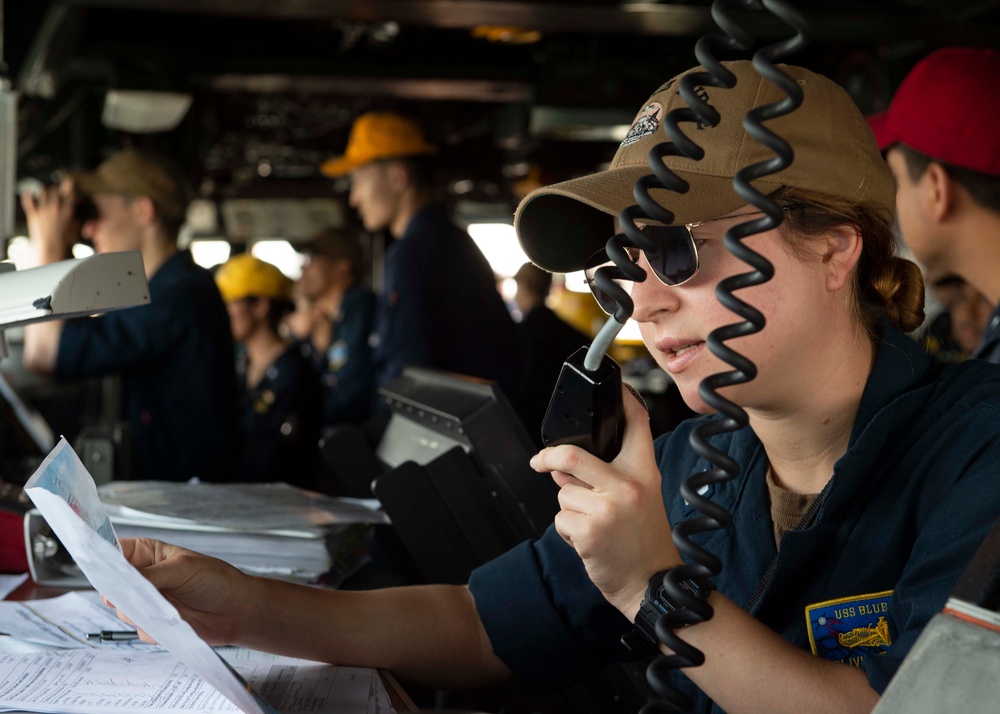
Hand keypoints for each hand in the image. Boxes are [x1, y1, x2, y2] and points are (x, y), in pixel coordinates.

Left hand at [19, 177, 79, 264]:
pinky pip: (28, 201)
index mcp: (66, 211)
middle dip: (57, 189)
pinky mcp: (34, 214)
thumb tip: (76, 218)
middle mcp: (55, 208)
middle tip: (58, 191)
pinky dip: (27, 195)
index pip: (69, 193)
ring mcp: (43, 210)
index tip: (70, 180)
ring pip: (43, 192)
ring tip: (46, 191)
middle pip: (55, 190)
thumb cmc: (62, 242)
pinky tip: (28, 192)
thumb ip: (75, 222)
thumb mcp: (74, 231)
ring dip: (45, 191)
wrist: (49, 248)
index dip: (70, 185)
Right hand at [106, 537, 259, 645]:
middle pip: (111, 586)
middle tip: (131, 597)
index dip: (104, 562)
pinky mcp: (153, 623)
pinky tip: (172, 622)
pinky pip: (139, 630)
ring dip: (139, 613)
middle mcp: (143, 577)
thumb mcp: (183, 569)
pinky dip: (152, 629)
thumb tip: (123, 579)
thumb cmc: (215, 579)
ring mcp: (147, 601)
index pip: (114, 553)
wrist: (236, 610)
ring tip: (163, 608)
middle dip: (120, 594)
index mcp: (146, 554)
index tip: (102, 573)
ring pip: (122, 611)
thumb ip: (151, 574)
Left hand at [529, 387, 679, 620]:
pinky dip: (569, 531)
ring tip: (596, 526)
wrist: (652, 585)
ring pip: (564, 491)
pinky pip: (561, 518)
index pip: (637, 425)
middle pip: (573, 454)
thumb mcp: (638, 500)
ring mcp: (608, 507)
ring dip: (570, 509)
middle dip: (548, 456)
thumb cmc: (644, 542)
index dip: (625, 399)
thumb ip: (605, 478)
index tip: (614, 387)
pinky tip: (591, 541)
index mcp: (646, 473)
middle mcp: (628, 485)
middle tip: (538, 461)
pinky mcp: (589, 529)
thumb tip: (561, 465)